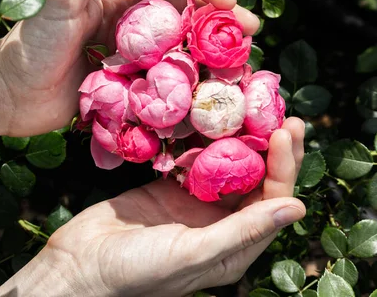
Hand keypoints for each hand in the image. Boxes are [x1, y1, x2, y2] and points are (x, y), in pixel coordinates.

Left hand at [0, 0, 259, 136]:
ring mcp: (127, 57)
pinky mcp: (124, 88)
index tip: (230, 5)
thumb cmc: (31, 45)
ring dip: (207, 55)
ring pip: (176, 50)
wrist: (6, 96)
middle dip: (217, 21)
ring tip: (237, 67)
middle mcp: (125, 23)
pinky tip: (206, 94)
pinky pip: (160, 83)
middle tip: (250, 35)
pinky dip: (183, 86)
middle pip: (181, 15)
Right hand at [0, 118, 305, 296]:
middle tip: (284, 114)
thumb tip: (298, 208)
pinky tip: (211, 117)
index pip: (272, 203)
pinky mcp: (168, 187)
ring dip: (241, 140)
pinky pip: (193, 160)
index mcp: (234, 248)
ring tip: (253, 108)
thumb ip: (243, 231)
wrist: (81, 264)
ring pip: (227, 167)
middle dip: (272, 149)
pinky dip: (204, 140)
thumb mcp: (192, 253)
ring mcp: (192, 204)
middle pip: (257, 182)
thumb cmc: (136, 270)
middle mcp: (219, 225)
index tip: (284, 132)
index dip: (283, 168)